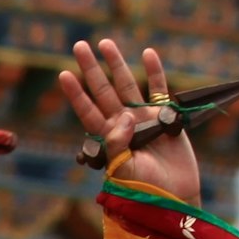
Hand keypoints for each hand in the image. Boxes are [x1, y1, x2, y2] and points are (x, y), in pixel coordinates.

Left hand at [59, 38, 201, 204]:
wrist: (175, 196)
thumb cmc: (145, 188)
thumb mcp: (122, 171)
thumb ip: (117, 145)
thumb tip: (124, 116)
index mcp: (107, 138)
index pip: (87, 110)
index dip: (75, 93)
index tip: (63, 74)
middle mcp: (122, 124)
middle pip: (102, 90)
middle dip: (90, 68)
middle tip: (78, 46)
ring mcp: (143, 118)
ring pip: (126, 84)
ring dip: (116, 64)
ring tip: (105, 43)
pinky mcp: (165, 117)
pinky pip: (158, 89)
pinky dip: (155, 72)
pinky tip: (148, 53)